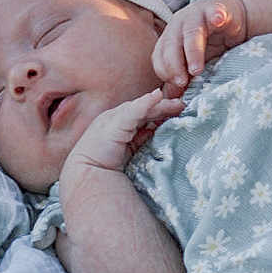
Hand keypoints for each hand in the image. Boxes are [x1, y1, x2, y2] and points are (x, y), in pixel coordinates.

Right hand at [61, 89, 183, 180]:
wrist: (88, 176)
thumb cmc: (104, 168)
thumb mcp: (128, 151)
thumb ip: (140, 140)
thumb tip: (155, 131)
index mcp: (119, 125)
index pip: (144, 115)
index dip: (161, 112)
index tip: (179, 111)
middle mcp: (117, 118)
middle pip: (146, 109)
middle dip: (165, 106)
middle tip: (183, 105)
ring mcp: (116, 118)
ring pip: (143, 108)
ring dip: (160, 104)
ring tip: (177, 103)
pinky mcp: (116, 121)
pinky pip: (134, 110)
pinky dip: (146, 102)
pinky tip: (157, 96)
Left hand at [151, 0, 248, 96]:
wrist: (235, 20)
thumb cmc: (213, 43)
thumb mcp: (195, 63)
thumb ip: (184, 78)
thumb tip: (171, 100)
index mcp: (170, 37)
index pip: (159, 56)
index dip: (165, 72)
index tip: (178, 87)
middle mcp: (179, 24)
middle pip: (170, 44)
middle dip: (174, 65)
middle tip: (182, 82)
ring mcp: (197, 14)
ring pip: (190, 32)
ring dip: (192, 51)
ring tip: (197, 69)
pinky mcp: (216, 8)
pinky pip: (215, 12)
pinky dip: (216, 16)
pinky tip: (218, 21)